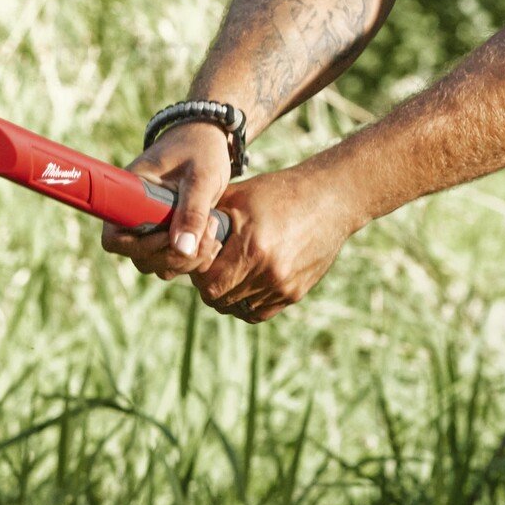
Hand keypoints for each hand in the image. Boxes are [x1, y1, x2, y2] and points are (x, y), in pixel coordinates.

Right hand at [100, 122, 232, 279]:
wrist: (211, 138)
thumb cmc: (201, 149)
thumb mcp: (201, 176)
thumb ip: (193, 211)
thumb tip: (183, 250)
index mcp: (130, 194)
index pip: (114, 237)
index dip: (140, 246)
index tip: (170, 234)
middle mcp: (135, 215)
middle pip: (139, 257)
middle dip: (174, 255)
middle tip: (208, 230)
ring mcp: (151, 227)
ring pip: (158, 264)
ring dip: (188, 259)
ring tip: (214, 231)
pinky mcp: (169, 234)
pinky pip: (174, 261)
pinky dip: (195, 259)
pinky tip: (214, 238)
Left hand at [194, 164, 366, 322]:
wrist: (329, 199)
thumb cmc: (278, 192)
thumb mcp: (237, 197)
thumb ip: (205, 219)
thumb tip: (175, 234)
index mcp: (253, 247)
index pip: (207, 281)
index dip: (196, 271)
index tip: (197, 256)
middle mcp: (270, 272)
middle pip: (218, 298)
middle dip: (207, 284)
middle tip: (209, 265)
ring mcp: (284, 287)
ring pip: (236, 308)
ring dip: (226, 294)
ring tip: (227, 270)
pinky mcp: (295, 294)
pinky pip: (258, 312)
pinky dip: (245, 301)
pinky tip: (243, 280)